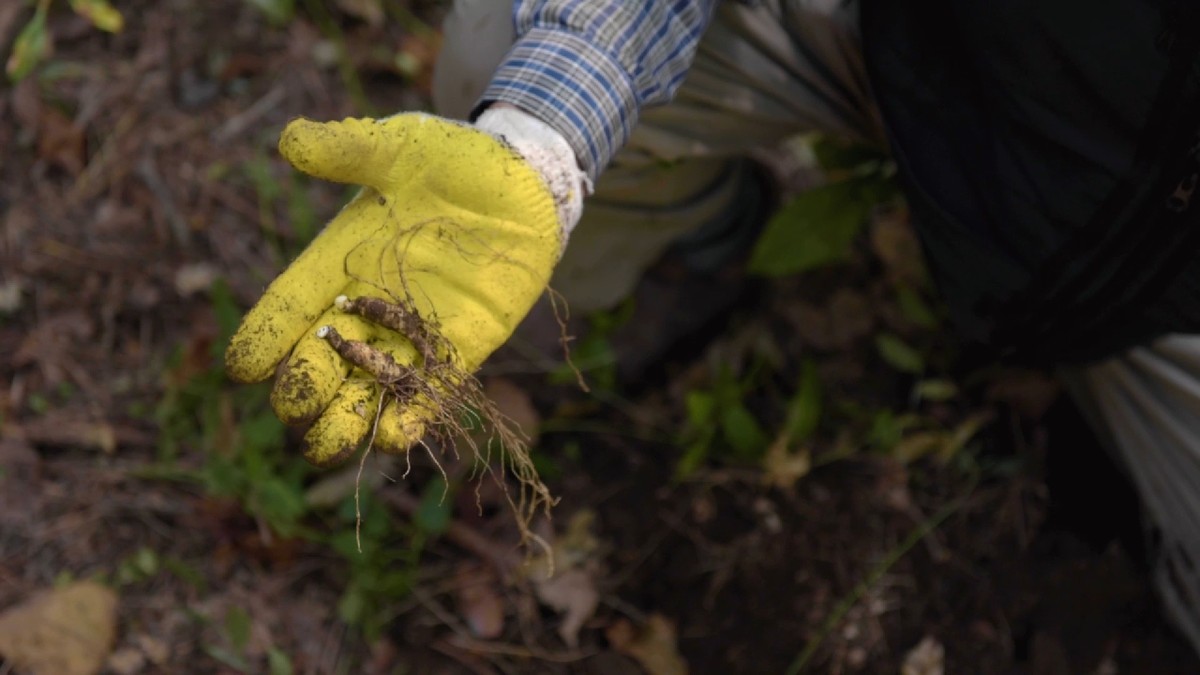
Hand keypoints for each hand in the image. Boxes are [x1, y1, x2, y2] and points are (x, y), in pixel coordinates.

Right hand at [225, 112, 575, 465]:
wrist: (523, 184)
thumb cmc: (454, 161)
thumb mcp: (398, 147)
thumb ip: (349, 149)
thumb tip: (291, 139)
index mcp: (335, 263)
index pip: (286, 309)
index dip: (262, 339)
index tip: (245, 368)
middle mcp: (365, 309)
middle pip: (314, 366)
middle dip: (300, 390)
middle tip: (299, 400)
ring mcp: (410, 335)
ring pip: (362, 395)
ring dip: (342, 423)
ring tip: (329, 441)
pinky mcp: (458, 351)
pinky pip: (426, 398)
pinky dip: (408, 422)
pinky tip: (393, 436)